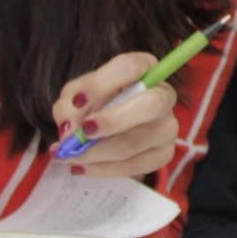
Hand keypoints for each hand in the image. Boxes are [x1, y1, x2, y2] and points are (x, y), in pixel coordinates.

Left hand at [51, 53, 181, 180]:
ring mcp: (167, 128)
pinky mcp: (163, 154)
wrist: (111, 129)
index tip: (77, 101)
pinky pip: (134, 166)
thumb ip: (70, 105)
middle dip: (112, 121)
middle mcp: (164, 95)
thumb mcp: (77, 95)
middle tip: (83, 132)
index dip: (101, 84)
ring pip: (135, 142)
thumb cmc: (95, 103)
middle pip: (150, 106)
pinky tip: (82, 167)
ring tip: (69, 155)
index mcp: (145, 68)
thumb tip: (70, 129)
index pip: (130, 68)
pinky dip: (102, 169)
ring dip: (96, 152)